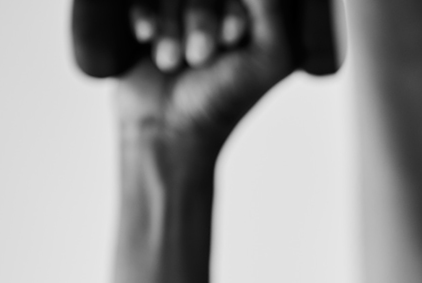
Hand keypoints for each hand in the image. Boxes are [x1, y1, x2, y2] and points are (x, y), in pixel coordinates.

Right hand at [117, 0, 292, 150]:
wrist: (169, 130)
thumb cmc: (224, 101)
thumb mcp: (269, 58)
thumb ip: (275, 10)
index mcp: (254, 17)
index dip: (232, 12)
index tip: (231, 40)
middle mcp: (220, 9)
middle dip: (200, 21)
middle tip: (200, 59)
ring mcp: (182, 11)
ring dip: (171, 26)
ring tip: (172, 62)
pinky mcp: (150, 15)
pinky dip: (146, 14)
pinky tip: (147, 39)